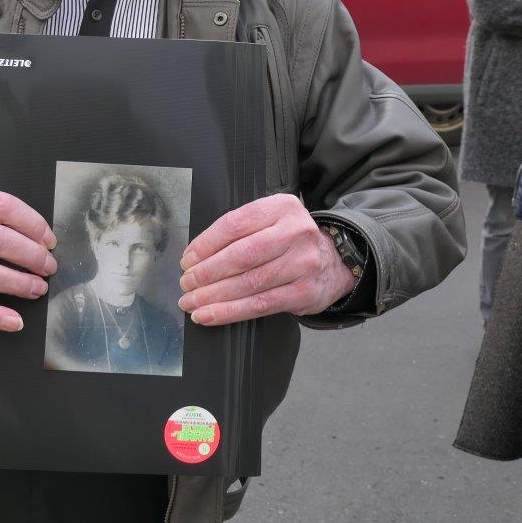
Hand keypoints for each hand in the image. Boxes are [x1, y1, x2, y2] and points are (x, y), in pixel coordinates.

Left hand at [176, 194, 355, 324]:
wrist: (335, 261)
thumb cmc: (290, 241)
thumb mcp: (271, 220)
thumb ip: (240, 231)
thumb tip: (196, 257)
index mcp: (282, 207)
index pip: (235, 224)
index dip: (206, 244)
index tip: (188, 259)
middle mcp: (295, 232)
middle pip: (241, 255)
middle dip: (207, 272)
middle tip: (186, 283)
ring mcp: (302, 263)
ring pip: (248, 283)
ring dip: (213, 296)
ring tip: (191, 302)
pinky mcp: (304, 292)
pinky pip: (260, 305)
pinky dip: (229, 312)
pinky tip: (209, 315)